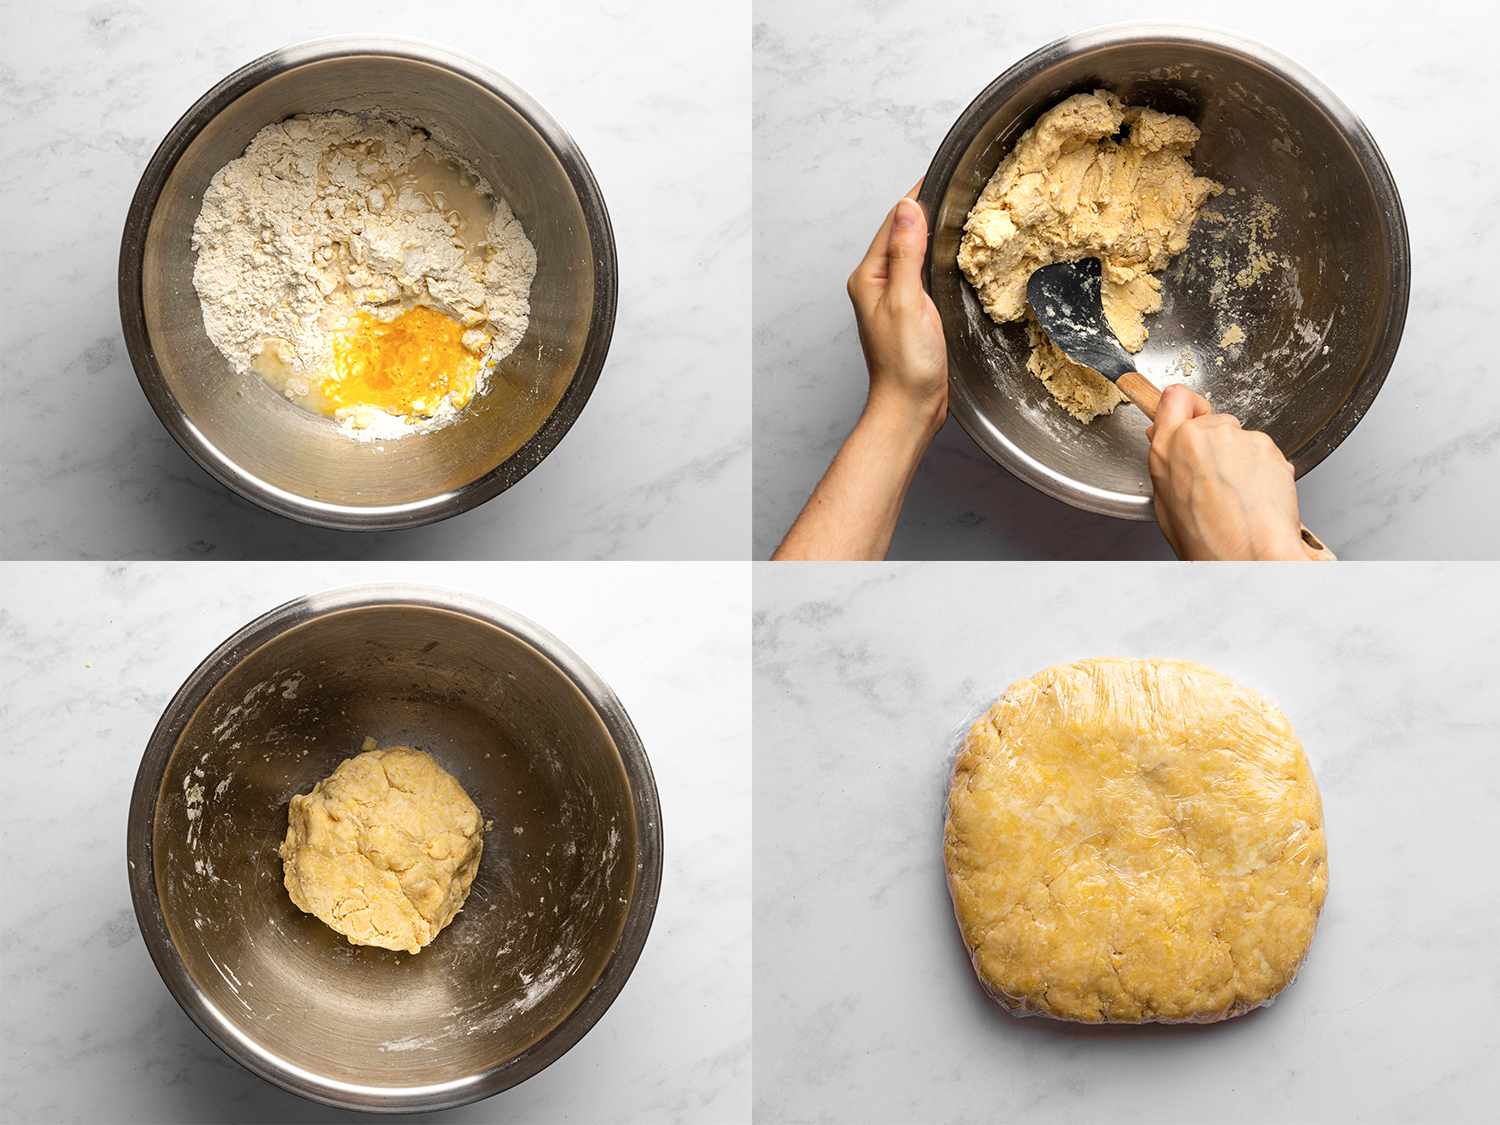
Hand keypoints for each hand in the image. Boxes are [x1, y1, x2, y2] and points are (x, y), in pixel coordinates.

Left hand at [772, 187, 948, 559]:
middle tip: (963, 185)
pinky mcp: (912, 312)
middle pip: (904, 234)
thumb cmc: (905, 363)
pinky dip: (940, 257)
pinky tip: (958, 252)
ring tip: (965, 209)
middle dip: (929, 210)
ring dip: (936, 233)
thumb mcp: (906, 301)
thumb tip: (907, 207)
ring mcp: (894, 298)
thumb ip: (906, 253)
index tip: (945, 172)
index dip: (918, 196)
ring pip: (916, 253)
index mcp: (869, 277)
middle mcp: (877, 284)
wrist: (911, 407)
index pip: (893, 222)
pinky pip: (925, 273)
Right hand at [1147, 384, 1312, 560]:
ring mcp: (1237, 437)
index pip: (1174, 397)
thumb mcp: (1166, 504)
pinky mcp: (1267, 445)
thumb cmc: (1208, 540)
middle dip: (1216, 443)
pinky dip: (1262, 469)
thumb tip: (1172, 449)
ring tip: (1239, 495)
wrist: (1251, 554)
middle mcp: (1201, 435)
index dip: (1186, 406)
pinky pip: (1263, 451)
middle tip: (1218, 478)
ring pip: (1239, 438)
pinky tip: (1256, 495)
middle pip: (1211, 421)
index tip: (1191, 414)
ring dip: (1240, 458)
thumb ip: (1169, 466)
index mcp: (1168, 449)